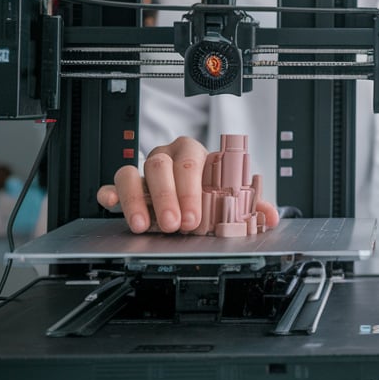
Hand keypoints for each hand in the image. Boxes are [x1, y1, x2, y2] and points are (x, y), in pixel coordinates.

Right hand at [96, 135, 279, 233]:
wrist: (188, 198)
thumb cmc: (208, 193)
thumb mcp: (228, 199)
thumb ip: (250, 205)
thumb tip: (270, 216)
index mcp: (194, 154)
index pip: (190, 164)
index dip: (190, 191)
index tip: (193, 218)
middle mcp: (166, 157)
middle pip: (160, 166)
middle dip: (167, 197)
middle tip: (173, 225)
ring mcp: (144, 171)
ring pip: (132, 173)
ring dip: (136, 200)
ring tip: (142, 225)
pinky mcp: (126, 186)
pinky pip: (114, 183)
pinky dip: (110, 193)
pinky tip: (108, 202)